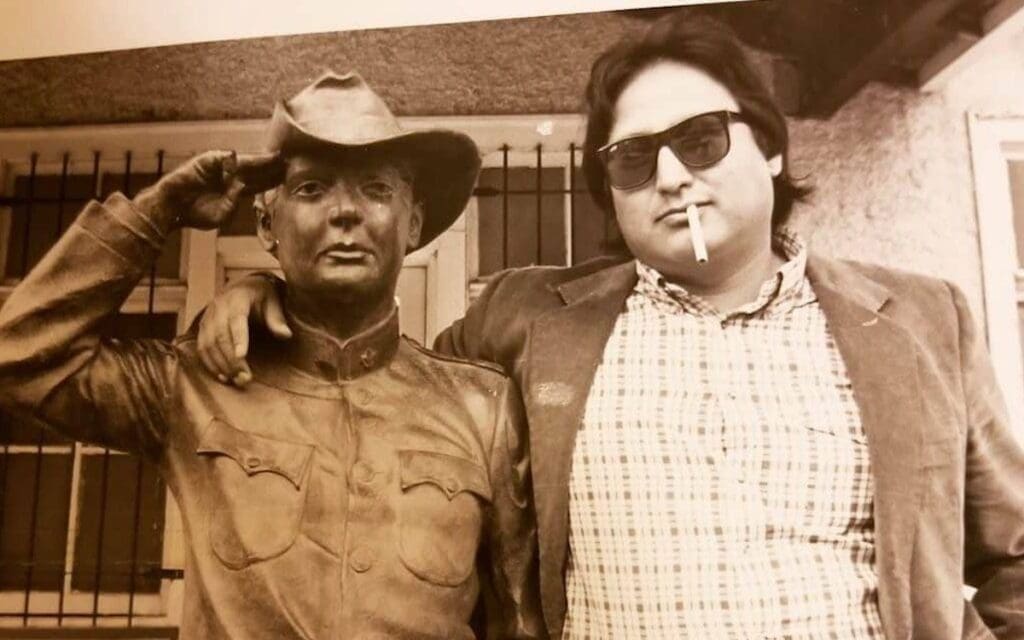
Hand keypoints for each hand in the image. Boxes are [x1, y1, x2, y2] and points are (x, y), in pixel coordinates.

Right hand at [135, 150, 283, 231]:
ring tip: (276, 156)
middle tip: (291, 162)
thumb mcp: (222, 215)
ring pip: (243, 162)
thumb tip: (241, 185)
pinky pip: (221, 158)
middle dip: (272, 166)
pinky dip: (231, 159)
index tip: (291, 176)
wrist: (172, 208)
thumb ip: (233, 203)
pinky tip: (245, 158)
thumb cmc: (196, 214)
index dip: (274, 179)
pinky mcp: (206, 161)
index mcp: (237, 189)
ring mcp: (220, 167)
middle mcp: (231, 176)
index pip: (260, 182)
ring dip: (259, 159)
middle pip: (257, 169)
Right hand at [197, 273, 291, 385]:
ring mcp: (208, 317)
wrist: (242, 285)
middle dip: (231, 359)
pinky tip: (222, 376)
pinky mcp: (202, 327)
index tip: (242, 356)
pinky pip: (201, 347)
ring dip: (220, 364)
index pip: (236, 320)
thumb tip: (286, 335)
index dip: (239, 338)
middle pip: (221, 336)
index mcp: (238, 298)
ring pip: (208, 344)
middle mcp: (219, 307)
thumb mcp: (273, 302)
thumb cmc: (262, 296)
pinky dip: (210, 363)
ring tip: (235, 380)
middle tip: (244, 377)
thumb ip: (277, 319)